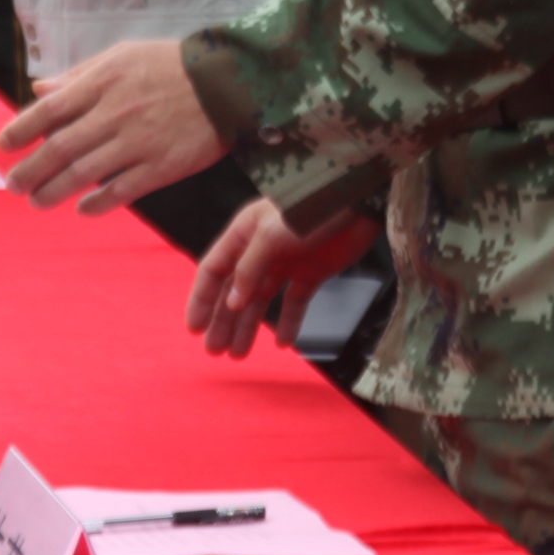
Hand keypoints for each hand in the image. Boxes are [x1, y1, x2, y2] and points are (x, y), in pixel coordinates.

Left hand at [0, 39, 226, 215]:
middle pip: (60, 148)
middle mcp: (115, 113)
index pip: (49, 110)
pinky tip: (82, 209)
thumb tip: (40, 88)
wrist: (226, 82)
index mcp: (103, 82)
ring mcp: (138, 142)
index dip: (21, 130)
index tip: (4, 146)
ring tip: (36, 202)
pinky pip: (121, 191)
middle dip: (30, 170)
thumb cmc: (170, 66)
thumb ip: (79, 75)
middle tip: (13, 185)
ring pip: (84, 174)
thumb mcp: (122, 57)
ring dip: (53, 191)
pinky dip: (97, 203)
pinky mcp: (162, 167)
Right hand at [188, 203, 381, 359]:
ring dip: (248, 327)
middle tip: (214, 351)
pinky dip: (288, 321)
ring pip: (260, 300)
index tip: (194, 329)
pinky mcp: (311, 271)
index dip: (201, 299)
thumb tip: (231, 304)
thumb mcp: (273, 234)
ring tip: (239, 354)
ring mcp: (286, 261)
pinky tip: (283, 342)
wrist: (359, 200)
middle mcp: (260, 249)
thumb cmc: (312, 206)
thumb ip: (249, 269)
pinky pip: (294, 302)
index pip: (213, 270)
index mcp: (244, 233)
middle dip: (222, 321)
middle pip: (234, 291)